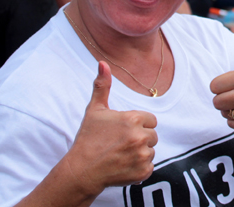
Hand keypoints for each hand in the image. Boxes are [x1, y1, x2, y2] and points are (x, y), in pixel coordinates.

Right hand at [63, 62, 157, 196]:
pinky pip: (149, 167)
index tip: (123, 131)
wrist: (81, 171)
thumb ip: (103, 85)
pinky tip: (123, 166)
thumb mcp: (94, 110)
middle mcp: (140, 136)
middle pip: (152, 135)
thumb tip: (103, 62)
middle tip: (120, 144)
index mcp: (133, 119)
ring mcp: (142, 155)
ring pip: (151, 151)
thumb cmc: (88, 138)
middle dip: (140, 138)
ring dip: (140, 153)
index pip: (150, 120)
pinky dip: (139, 168)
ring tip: (121, 155)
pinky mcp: (143, 172)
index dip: (138, 125)